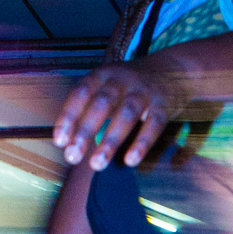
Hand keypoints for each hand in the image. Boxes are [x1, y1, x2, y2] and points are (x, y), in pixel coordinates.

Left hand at [53, 62, 173, 169]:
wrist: (172, 69)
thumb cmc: (129, 86)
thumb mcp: (107, 86)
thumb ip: (90, 107)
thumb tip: (68, 142)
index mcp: (103, 75)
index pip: (81, 93)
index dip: (69, 116)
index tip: (59, 141)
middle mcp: (122, 80)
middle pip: (102, 104)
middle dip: (85, 131)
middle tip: (72, 157)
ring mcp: (144, 91)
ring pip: (126, 114)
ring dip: (110, 140)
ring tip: (97, 164)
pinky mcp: (164, 105)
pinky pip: (153, 124)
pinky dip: (142, 143)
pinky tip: (130, 161)